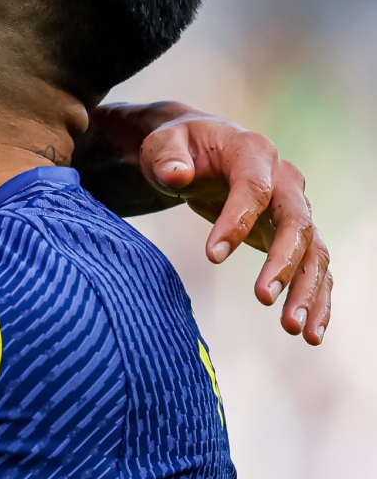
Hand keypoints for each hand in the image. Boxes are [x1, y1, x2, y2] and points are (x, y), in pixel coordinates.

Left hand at [137, 109, 330, 344]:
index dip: (236, 221)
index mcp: (253, 152)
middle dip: (284, 263)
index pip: (254, 189)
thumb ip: (166, 157)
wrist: (200, 150)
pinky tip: (310, 333)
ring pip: (313, 251)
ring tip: (293, 329)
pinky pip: (314, 268)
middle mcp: (285, 180)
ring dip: (307, 290)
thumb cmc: (179, 147)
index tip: (211, 256)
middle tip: (263, 299)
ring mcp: (294, 208)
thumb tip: (176, 175)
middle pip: (297, 223)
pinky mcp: (293, 235)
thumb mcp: (162, 144)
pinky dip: (316, 298)